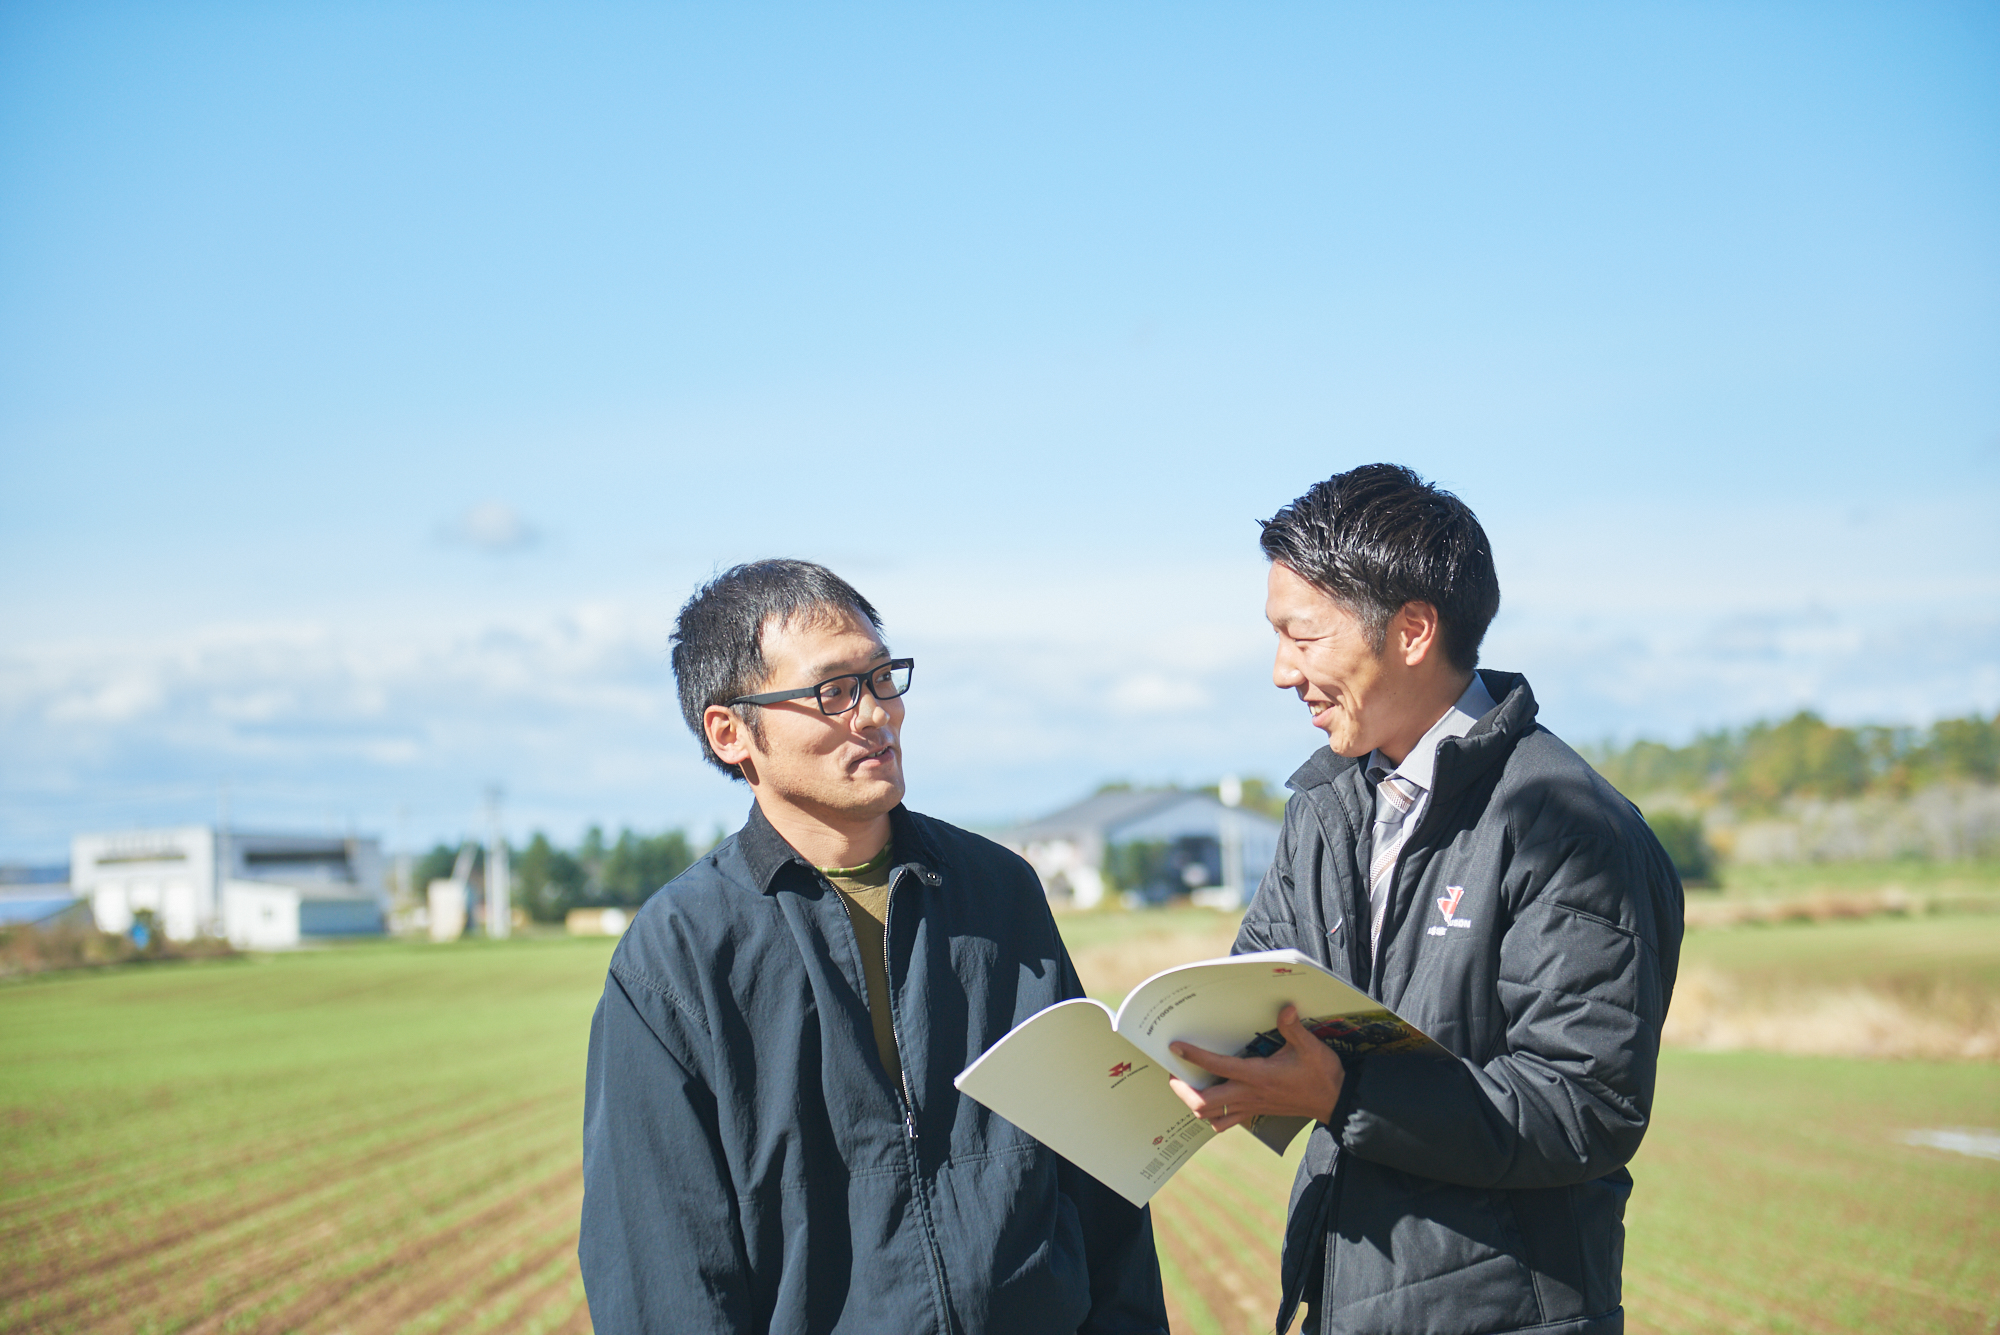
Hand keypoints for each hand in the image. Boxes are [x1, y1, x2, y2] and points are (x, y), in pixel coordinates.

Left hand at [1167, 1005, 1345, 1133]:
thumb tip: (1285, 1008)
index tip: (1176, 1047)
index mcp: (1257, 1076)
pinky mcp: (1256, 1114)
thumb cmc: (1321, 1074)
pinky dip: (1212, 1116)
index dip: (1194, 1056)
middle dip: (1182, 1090)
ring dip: (1194, 1104)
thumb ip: (1293, 1028)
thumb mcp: (1309, 1047)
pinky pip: (1226, 1122)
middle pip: (1203, 1104)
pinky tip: (1211, 1103)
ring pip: (1211, 1117)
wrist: (1335, 1101)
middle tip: (1173, 1074)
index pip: (1217, 1066)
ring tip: (1186, 1088)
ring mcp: (1250, 1108)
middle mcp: (1248, 1095)